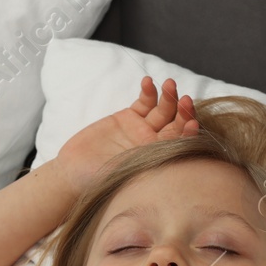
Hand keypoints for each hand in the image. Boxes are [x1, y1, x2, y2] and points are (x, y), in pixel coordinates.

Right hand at [53, 76, 198, 195]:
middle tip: (184, 100)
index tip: (191, 123)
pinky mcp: (129, 118)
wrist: (74, 173)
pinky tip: (148, 83)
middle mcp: (156, 145)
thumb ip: (150, 165)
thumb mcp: (129, 178)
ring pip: (163, 109)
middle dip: (182, 111)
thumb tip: (176, 161)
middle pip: (177, 123)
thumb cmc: (100, 183)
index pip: (182, 144)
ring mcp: (143, 130)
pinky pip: (144, 102)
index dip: (189, 133)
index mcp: (161, 161)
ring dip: (169, 96)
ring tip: (169, 84)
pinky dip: (148, 92)